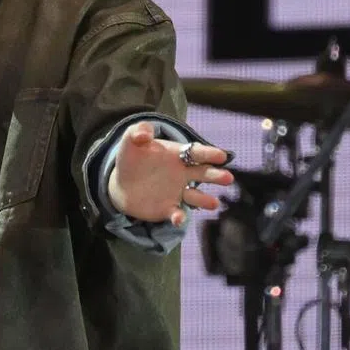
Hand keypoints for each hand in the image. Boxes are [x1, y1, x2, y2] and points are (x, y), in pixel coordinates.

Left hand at [107, 121, 234, 226]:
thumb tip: (144, 135)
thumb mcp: (131, 141)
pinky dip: (179, 216)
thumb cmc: (132, 159)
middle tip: (227, 178)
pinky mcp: (169, 209)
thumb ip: (137, 131)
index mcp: (178, 155)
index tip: (221, 156)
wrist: (122, 184)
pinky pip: (177, 213)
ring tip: (214, 203)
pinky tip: (178, 217)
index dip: (209, 153)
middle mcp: (183, 174)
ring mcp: (178, 192)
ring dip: (205, 200)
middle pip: (204, 174)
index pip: (197, 153)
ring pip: (196, 196)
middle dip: (216, 176)